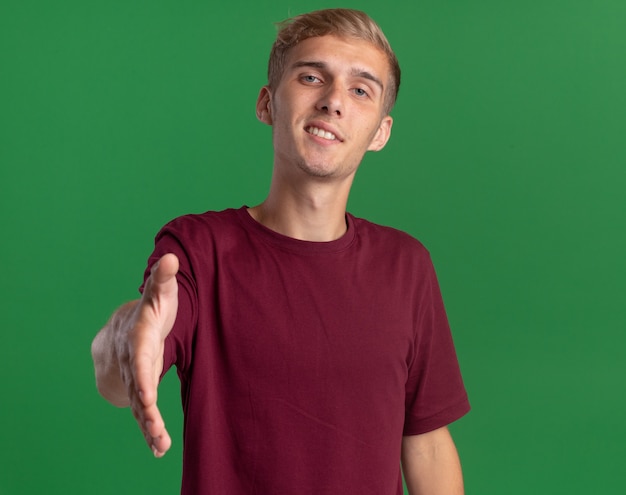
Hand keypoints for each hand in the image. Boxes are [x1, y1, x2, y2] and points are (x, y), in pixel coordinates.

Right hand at [116, 253, 178, 456]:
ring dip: (149, 426)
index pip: (139, 361)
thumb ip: (163, 278)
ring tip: (160, 445)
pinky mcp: (141, 390)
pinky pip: (144, 411)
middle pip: (138, 390)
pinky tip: (159, 448)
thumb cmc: (150, 310)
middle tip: (156, 431)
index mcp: (138, 340)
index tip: (146, 395)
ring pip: (140, 406)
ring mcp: (135, 379)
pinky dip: (150, 429)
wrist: (125, 329)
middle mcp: (133, 364)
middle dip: (146, 411)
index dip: (141, 378)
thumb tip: (170, 257)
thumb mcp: (158, 293)